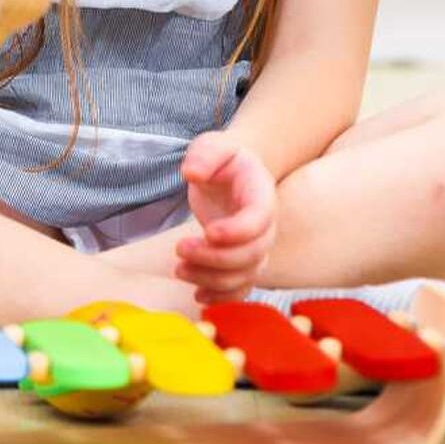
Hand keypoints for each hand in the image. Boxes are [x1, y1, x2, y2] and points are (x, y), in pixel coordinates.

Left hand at [175, 131, 276, 304]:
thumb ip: (205, 154)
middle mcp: (265, 227)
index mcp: (261, 196)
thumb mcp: (213, 146)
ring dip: (212, 280)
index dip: (236, 232)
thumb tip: (192, 173)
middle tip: (180, 248)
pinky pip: (241, 289)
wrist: (235, 175)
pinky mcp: (243, 263)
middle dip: (215, 258)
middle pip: (252, 255)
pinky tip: (197, 296)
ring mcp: (256, 248)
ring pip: (245, 276)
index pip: (258, 220)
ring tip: (179, 269)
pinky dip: (221, 298)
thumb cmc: (223, 160)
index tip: (207, 231)